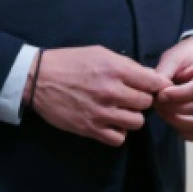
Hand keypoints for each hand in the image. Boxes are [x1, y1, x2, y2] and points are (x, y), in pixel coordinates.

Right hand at [30, 46, 172, 146]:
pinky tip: (109, 122)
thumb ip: (125, 64)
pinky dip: (117, 132)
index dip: (155, 85)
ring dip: (130, 116)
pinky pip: (119, 138)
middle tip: (128, 96)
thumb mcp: (97, 53)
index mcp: (113, 68)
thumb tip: (150, 77)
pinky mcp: (90, 128)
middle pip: (146, 103)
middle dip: (140, 100)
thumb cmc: (68, 62)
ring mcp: (101, 112)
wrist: (37, 78)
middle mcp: (110, 90)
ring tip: (118, 109)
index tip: (151, 87)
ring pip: (136, 122)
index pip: (153, 82)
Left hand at [154, 35, 192, 141]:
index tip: (159, 95)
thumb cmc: (188, 55)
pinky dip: (185, 132)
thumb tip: (156, 93)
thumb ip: (164, 73)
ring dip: (177, 122)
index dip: (177, 96)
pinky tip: (172, 120)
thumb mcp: (174, 56)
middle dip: (175, 109)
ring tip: (161, 111)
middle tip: (157, 103)